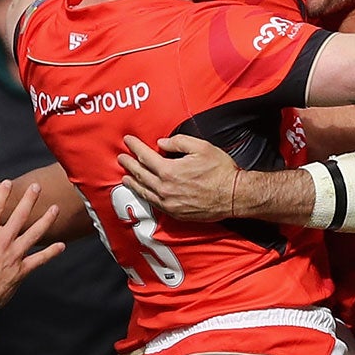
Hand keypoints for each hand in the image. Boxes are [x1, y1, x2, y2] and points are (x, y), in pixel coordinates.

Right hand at [0, 178, 63, 308]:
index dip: (2, 193)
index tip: (8, 182)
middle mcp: (2, 240)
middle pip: (20, 215)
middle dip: (29, 199)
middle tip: (37, 187)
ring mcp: (14, 254)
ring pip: (34, 233)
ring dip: (46, 220)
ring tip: (55, 209)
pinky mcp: (22, 269)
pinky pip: (40, 259)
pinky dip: (51, 253)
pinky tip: (61, 246)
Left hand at [117, 133, 237, 221]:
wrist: (234, 196)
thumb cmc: (220, 170)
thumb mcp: (201, 147)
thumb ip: (179, 142)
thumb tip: (161, 143)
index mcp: (169, 170)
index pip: (145, 156)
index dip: (134, 147)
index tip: (127, 141)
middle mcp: (165, 188)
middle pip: (140, 174)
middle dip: (129, 164)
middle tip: (121, 157)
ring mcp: (168, 203)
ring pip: (144, 191)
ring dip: (133, 182)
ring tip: (126, 176)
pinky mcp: (174, 213)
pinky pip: (153, 203)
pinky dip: (144, 196)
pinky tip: (142, 192)